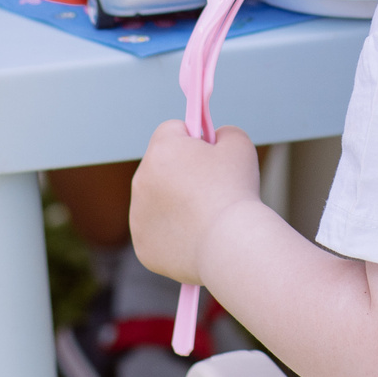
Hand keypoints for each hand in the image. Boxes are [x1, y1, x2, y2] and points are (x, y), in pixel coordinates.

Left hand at [131, 119, 263, 285]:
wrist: (231, 245)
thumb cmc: (236, 192)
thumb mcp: (239, 145)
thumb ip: (223, 133)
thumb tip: (214, 139)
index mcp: (162, 150)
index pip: (171, 130)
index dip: (194, 139)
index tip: (209, 153)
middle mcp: (141, 180)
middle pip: (161, 166)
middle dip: (182, 172)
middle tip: (212, 189)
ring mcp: (138, 216)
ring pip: (158, 201)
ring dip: (176, 203)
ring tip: (207, 217)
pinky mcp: (143, 246)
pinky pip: (159, 232)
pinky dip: (175, 234)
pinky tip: (197, 238)